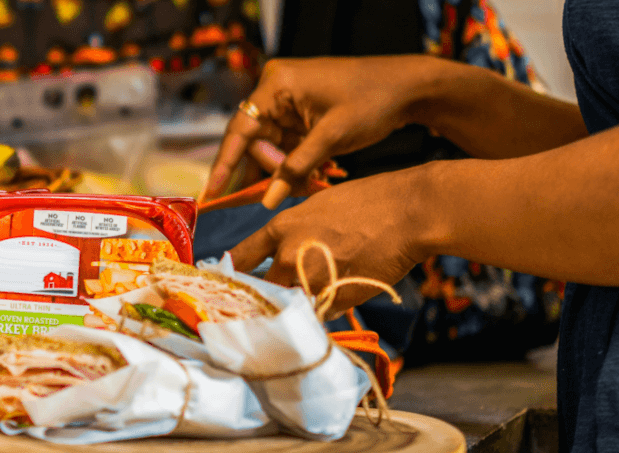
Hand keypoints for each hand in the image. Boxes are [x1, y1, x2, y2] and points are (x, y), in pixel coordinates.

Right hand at [203, 56, 447, 206]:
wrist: (408, 87)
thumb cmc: (372, 101)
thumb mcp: (332, 138)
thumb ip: (296, 168)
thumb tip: (268, 200)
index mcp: (276, 85)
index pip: (240, 129)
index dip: (224, 164)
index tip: (211, 194)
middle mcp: (275, 90)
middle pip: (255, 141)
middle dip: (268, 171)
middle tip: (277, 196)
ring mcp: (288, 101)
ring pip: (272, 148)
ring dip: (285, 171)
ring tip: (308, 185)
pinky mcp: (301, 113)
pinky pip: (288, 145)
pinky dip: (297, 164)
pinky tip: (314, 176)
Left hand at [229, 171, 430, 313]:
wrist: (407, 213)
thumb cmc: (366, 202)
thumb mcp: (318, 208)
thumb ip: (294, 234)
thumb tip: (281, 256)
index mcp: (281, 229)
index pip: (240, 259)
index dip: (231, 273)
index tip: (226, 282)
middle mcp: (289, 257)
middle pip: (262, 289)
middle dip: (266, 294)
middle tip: (271, 298)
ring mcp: (312, 281)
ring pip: (291, 305)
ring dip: (295, 305)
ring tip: (308, 299)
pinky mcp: (338, 300)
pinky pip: (320, 313)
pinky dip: (323, 311)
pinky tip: (335, 297)